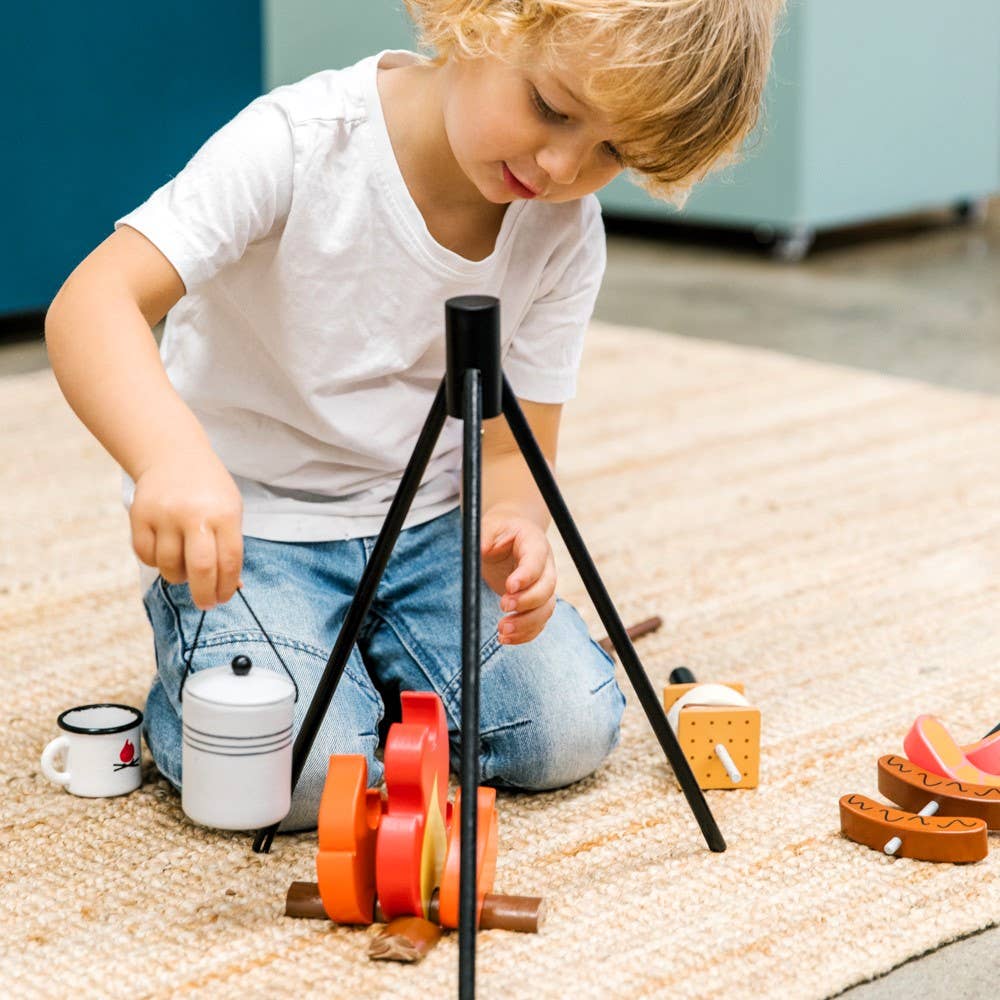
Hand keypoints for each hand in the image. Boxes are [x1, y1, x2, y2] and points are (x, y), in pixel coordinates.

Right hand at [130, 450, 243, 610]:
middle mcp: (194, 514)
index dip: (227, 586)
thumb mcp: (230, 510)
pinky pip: (146, 556)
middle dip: (204, 594)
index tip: (224, 598)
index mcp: (224, 513)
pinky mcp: (139, 516)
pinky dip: (157, 563)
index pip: (229, 560)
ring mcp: (164, 515)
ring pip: (169, 566)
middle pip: (200, 568)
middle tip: (206, 604)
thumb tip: (232, 586)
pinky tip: (166, 554)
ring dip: (179, 577)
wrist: (173, 456)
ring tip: (185, 569)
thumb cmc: (209, 491)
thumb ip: (230, 545)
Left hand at [480, 510, 556, 644]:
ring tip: (501, 631)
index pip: (537, 560)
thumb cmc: (498, 531)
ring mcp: (544, 586)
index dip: (527, 575)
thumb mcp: (489, 526)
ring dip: (526, 624)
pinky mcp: (538, 603)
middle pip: (547, 588)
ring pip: (545, 609)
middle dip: (527, 602)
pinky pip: (539, 622)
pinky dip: (525, 634)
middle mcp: (546, 566)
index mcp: (535, 543)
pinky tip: (506, 638)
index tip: (508, 587)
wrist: (510, 535)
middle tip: (503, 606)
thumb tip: (479, 549)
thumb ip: (485, 537)